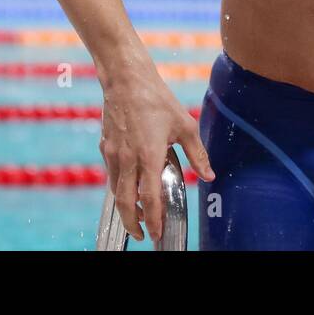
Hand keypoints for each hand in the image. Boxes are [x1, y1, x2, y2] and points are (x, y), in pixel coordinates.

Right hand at [99, 61, 213, 241]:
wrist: (126, 79)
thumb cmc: (157, 100)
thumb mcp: (185, 125)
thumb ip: (197, 154)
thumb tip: (208, 175)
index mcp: (148, 156)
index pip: (149, 198)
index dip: (153, 220)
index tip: (157, 233)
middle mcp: (127, 159)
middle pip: (125, 203)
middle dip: (133, 224)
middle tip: (142, 235)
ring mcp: (113, 154)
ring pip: (115, 191)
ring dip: (126, 207)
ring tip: (139, 214)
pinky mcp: (105, 147)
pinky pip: (111, 175)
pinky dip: (119, 187)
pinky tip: (129, 186)